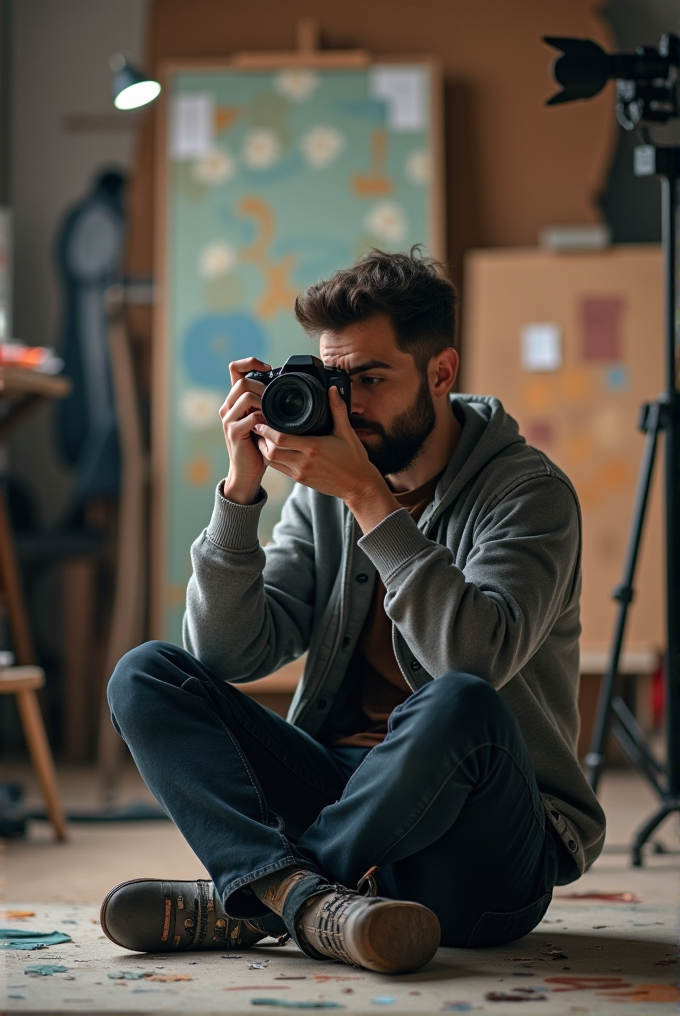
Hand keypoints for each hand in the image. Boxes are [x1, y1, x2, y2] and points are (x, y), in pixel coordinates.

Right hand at [220, 357, 270, 504]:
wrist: (248, 472)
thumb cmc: (260, 446)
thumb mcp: (263, 420)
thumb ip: (268, 404)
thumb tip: (287, 387)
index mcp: (235, 400)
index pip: (235, 369)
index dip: (250, 362)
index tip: (268, 368)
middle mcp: (228, 407)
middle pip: (242, 381)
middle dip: (263, 386)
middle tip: (276, 399)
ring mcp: (229, 419)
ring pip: (245, 396)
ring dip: (264, 401)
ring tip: (274, 413)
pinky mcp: (234, 432)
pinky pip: (250, 417)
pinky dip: (264, 419)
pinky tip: (272, 426)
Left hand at [253, 386, 400, 532]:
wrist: (358, 485)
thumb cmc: (354, 458)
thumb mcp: (346, 432)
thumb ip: (337, 409)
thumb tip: (332, 389)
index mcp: (313, 447)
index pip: (281, 439)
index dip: (266, 430)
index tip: (260, 420)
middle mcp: (304, 461)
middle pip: (271, 452)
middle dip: (260, 440)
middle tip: (256, 427)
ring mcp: (301, 472)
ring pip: (272, 462)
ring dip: (264, 450)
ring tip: (261, 437)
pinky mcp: (301, 480)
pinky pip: (280, 469)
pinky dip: (273, 459)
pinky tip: (272, 449)